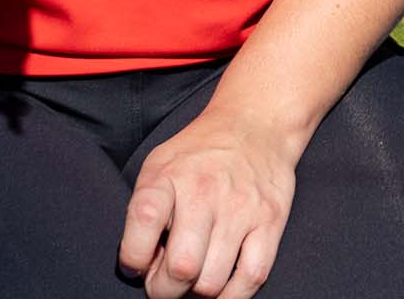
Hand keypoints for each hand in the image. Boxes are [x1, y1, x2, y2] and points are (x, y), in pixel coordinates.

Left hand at [118, 108, 302, 298]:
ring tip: (192, 283)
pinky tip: (221, 290)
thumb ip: (145, 210)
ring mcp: (241, 209)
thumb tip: (143, 266)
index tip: (137, 265)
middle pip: (181, 268)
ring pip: (212, 282)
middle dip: (165, 290)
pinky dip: (232, 297)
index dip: (133, 258)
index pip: (143, 223)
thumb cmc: (199, 153)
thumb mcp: (159, 165)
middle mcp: (205, 192)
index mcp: (169, 177)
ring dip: (196, 295)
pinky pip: (252, 278)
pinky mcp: (270, 221)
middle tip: (166, 284)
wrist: (257, 123)